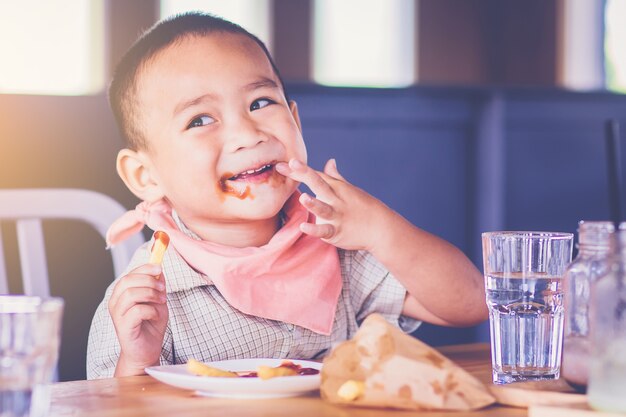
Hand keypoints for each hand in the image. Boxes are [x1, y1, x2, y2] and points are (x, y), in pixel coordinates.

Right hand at [108, 263, 167, 375]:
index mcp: (122, 294)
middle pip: (127, 281)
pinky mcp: (123, 327)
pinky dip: (151, 310)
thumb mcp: (158, 301)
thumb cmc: (150, 326)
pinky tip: (156, 316)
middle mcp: (115, 303)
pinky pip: (137, 311)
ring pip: (131, 294)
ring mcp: (117, 315)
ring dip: (151, 294)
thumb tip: (159, 270)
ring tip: (161, 302)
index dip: (144, 268)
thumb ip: (157, 286)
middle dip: (149, 280)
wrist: (147, 351)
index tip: (159, 269)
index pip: (129, 274)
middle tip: (162, 289)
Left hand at [275, 158, 389, 250]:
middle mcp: (336, 199)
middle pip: (319, 184)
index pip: (316, 175)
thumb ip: (336, 177)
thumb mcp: (350, 189)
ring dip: (313, 203)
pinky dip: (315, 229)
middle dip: (305, 174)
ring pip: (323, 208)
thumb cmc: (363, 207)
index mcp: (337, 187)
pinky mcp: (337, 232)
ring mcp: (337, 216)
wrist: (381, 227)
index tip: (286, 161)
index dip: (301, 169)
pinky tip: (303, 227)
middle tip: (291, 164)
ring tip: (303, 198)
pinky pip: (324, 230)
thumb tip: (330, 162)